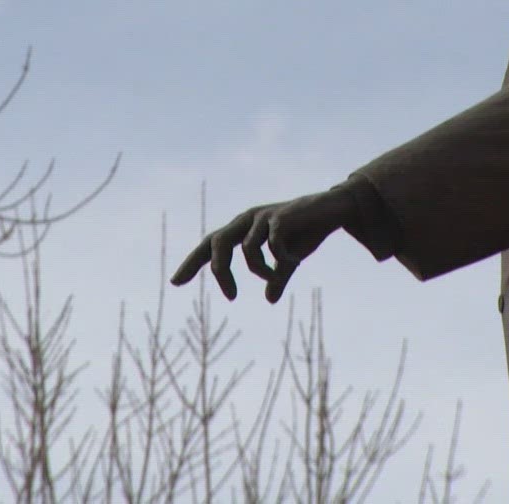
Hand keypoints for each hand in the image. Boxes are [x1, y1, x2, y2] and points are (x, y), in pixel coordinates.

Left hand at [169, 187, 357, 302]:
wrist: (333, 209)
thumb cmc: (308, 231)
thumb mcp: (290, 259)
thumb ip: (277, 276)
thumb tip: (269, 298)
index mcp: (244, 228)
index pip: (210, 243)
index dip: (192, 262)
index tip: (175, 282)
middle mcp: (248, 220)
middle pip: (217, 242)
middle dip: (219, 270)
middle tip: (230, 297)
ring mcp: (263, 216)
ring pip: (247, 249)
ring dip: (261, 270)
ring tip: (277, 276)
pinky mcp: (281, 216)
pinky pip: (272, 244)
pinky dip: (280, 259)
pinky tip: (292, 262)